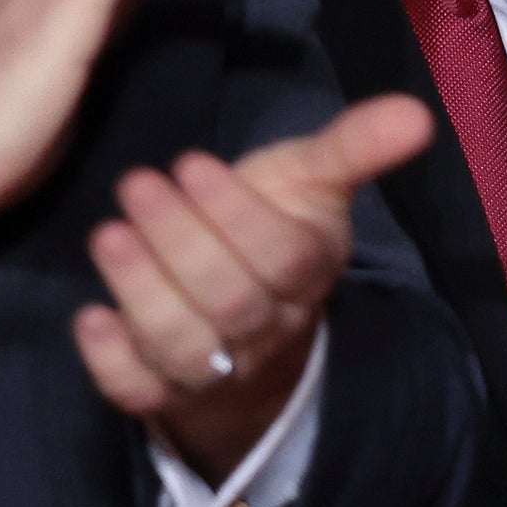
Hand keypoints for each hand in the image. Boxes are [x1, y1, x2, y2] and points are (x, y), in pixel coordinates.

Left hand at [74, 93, 435, 478]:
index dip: (237, 216)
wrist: (252, 330)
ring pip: (184, 347)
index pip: (282, 256)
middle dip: (180, 242)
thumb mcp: (309, 182)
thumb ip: (354, 147)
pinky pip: (138, 392)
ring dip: (141, 291)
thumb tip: (418, 112)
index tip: (192, 162)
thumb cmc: (270, 231)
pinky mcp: (162, 393)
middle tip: (137, 183)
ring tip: (108, 234)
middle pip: (232, 303)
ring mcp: (214, 369)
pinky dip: (110, 359)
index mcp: (306, 273)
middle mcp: (265, 330)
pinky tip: (89, 316)